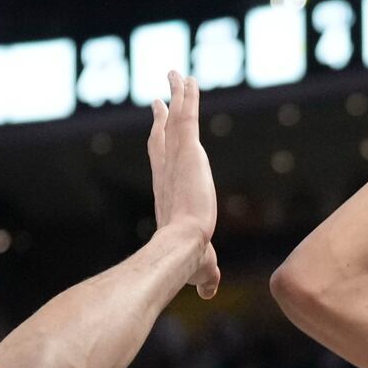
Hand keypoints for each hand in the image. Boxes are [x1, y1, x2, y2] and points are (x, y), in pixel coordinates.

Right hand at [147, 70, 221, 298]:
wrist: (185, 246)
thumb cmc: (188, 261)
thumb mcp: (202, 267)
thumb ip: (207, 277)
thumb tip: (210, 294)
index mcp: (169, 192)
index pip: (162, 161)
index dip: (159, 143)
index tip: (157, 127)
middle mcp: (167, 171)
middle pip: (164, 136)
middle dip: (163, 115)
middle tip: (161, 97)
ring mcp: (176, 159)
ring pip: (176, 120)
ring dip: (177, 96)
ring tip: (177, 74)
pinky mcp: (187, 150)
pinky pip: (187, 115)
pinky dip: (185, 95)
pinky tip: (186, 77)